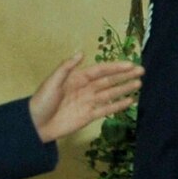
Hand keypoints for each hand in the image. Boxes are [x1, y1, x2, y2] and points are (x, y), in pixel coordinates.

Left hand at [28, 55, 142, 142]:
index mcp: (78, 78)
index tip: (130, 64)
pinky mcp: (89, 116)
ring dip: (124, 89)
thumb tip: (81, 53)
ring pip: (111, 94)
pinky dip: (118, 106)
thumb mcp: (52, 81)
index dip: (116, 67)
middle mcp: (86, 88)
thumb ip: (67, 68)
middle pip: (109, 80)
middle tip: (141, 71)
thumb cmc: (42, 101)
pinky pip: (106, 110)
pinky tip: (129, 101)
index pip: (101, 70)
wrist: (36, 125)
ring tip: (139, 84)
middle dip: (125, 76)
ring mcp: (89, 102)